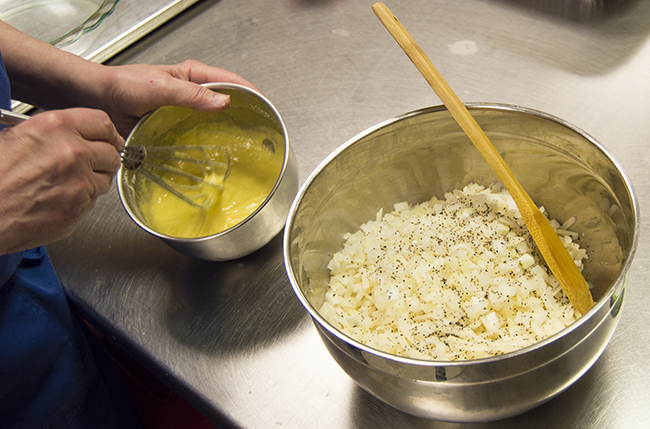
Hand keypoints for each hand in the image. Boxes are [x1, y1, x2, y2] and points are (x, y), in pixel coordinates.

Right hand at [0, 109, 123, 254]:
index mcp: (55, 127)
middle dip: (103, 158)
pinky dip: (83, 199)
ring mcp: (79, 182)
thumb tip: (71, 133)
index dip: (107, 133)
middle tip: (93, 162)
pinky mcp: (79, 208)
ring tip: (68, 182)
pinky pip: (93, 200)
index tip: (109, 139)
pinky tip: (60, 198)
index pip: (103, 123)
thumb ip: (51, 132)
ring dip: (94, 180)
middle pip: (111, 152)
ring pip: (105, 178)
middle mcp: (72, 152)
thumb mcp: (15, 136)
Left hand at [95, 60, 260, 135]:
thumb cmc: (123, 86)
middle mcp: (192, 94)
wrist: (99, 100)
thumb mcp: (160, 87)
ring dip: (224, 132)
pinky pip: (196, 136)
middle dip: (242, 115)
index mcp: (193, 76)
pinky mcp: (175, 129)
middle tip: (256, 131)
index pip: (230, 81)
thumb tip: (223, 102)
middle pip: (226, 103)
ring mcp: (185, 112)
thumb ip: (190, 94)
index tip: (265, 107)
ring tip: (240, 146)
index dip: (250, 93)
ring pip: (212, 122)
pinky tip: (213, 154)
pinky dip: (206, 144)